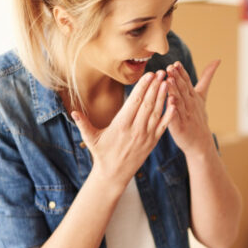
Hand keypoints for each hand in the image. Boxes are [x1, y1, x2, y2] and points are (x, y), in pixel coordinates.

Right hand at [71, 71, 174, 189]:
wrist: (114, 174)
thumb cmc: (101, 154)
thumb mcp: (90, 138)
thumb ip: (83, 123)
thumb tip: (73, 112)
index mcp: (121, 125)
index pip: (134, 102)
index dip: (143, 88)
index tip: (148, 75)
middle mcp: (136, 130)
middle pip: (148, 104)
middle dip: (155, 87)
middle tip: (161, 73)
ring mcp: (146, 136)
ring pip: (157, 113)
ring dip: (163, 97)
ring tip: (167, 82)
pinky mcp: (152, 142)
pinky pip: (163, 126)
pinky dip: (169, 114)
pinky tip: (174, 103)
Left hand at [165, 59, 219, 155]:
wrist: (200, 142)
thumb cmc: (198, 117)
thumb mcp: (202, 95)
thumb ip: (207, 78)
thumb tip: (217, 60)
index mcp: (193, 96)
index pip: (187, 82)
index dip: (182, 73)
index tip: (176, 63)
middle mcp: (190, 105)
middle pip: (183, 90)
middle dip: (177, 78)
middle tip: (170, 68)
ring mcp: (185, 116)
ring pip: (179, 102)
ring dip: (174, 91)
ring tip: (168, 82)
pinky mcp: (180, 128)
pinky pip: (175, 118)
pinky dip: (173, 111)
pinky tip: (169, 103)